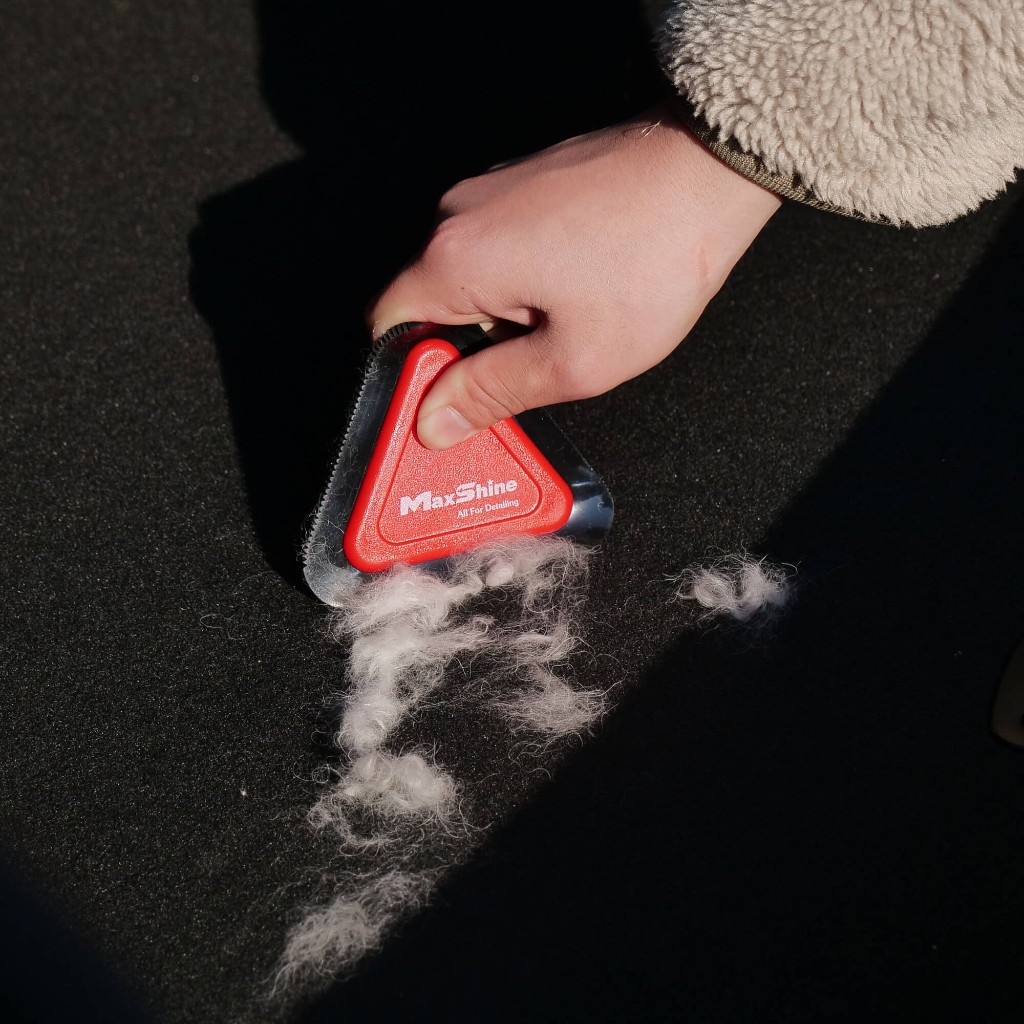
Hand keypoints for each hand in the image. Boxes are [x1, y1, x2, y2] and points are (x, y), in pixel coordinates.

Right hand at [369, 102, 780, 449]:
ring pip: (467, 280)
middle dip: (466, 354)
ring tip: (565, 330)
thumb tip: (434, 420)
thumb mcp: (574, 361)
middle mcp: (459, 215)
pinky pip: (497, 249)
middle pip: (428, 307)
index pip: (388, 331)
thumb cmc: (655, 260)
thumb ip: (492, 393)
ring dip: (500, 320)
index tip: (449, 408)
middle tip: (522, 380)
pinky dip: (520, 285)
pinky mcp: (523, 184)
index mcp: (456, 258)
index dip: (413, 378)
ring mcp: (491, 192)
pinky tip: (573, 296)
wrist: (710, 169)